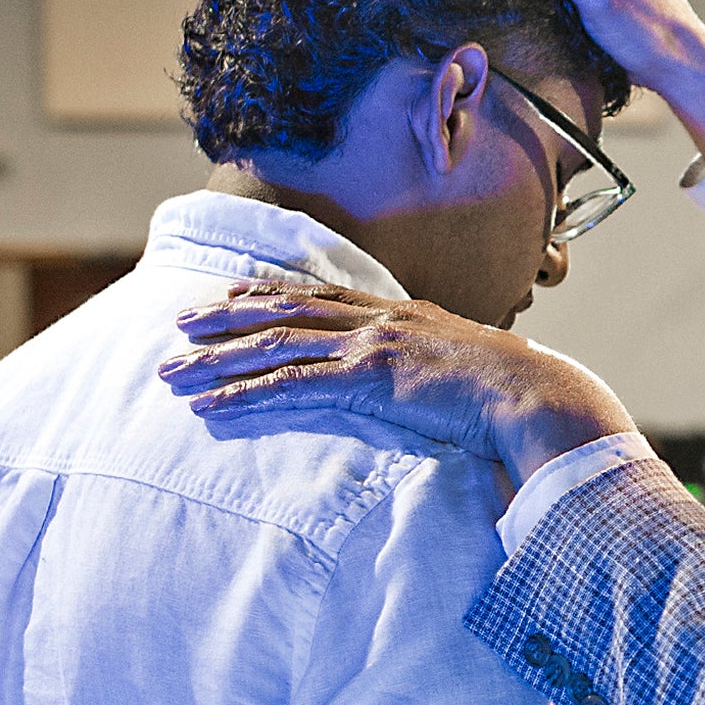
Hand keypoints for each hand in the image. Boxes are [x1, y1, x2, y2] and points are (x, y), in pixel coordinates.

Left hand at [162, 282, 633, 487]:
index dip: (265, 294)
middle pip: (282, 311)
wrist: (531, 394)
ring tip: (173, 376)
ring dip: (218, 361)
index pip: (317, 294)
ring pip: (274, 347)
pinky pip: (291, 388)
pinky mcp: (366, 381)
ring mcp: (368, 347)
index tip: (226, 297)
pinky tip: (213, 410)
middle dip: (223, 319)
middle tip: (177, 328)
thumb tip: (421, 386)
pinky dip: (246, 398)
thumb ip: (431, 367)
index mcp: (397, 313)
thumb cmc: (508, 392)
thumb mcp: (463, 366)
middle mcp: (375, 320)